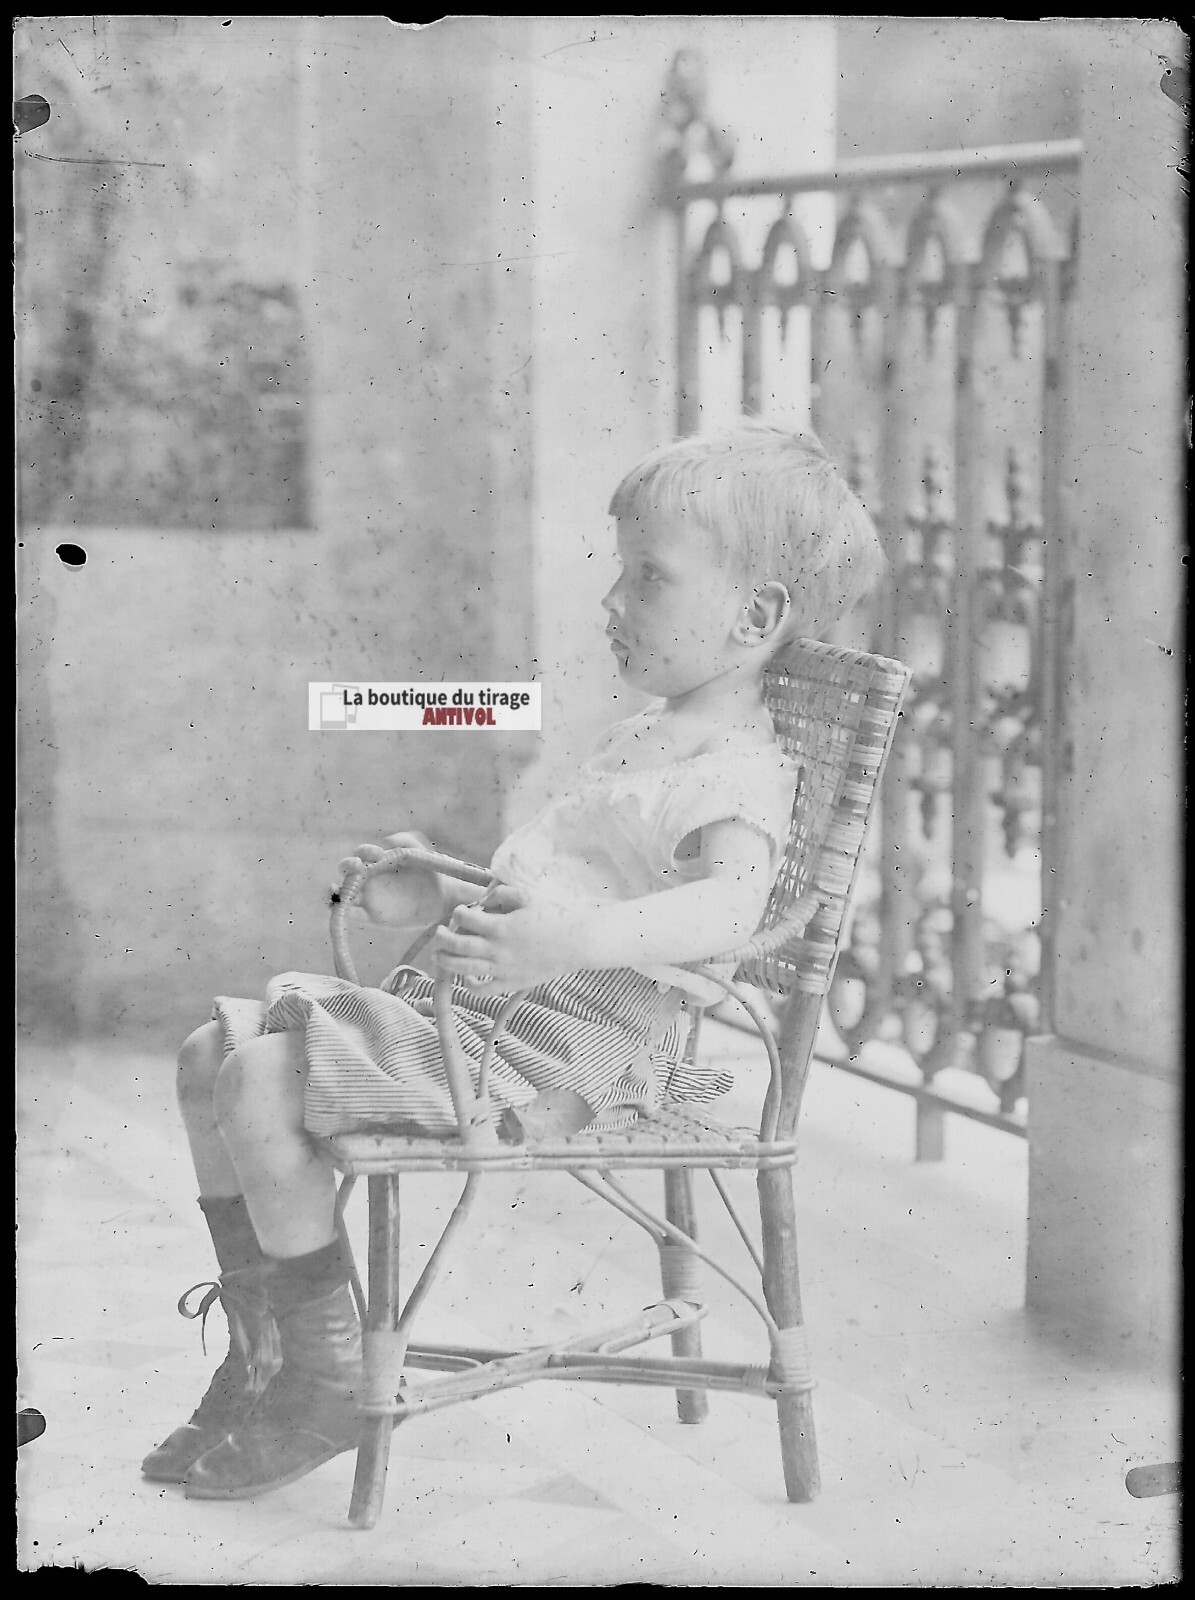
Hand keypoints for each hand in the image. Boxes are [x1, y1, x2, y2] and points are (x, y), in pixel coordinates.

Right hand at [335, 832, 445, 927]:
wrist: (442, 897)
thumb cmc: (430, 871)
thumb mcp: (421, 851)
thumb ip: (406, 840)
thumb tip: (387, 840)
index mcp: (378, 860)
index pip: (363, 853)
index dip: (366, 851)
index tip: (379, 854)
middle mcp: (370, 877)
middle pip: (347, 869)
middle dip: (347, 865)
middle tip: (358, 865)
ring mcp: (369, 897)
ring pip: (344, 892)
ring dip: (336, 890)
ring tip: (335, 889)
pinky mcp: (372, 916)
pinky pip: (352, 914)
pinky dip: (341, 911)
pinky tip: (338, 906)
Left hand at [432, 886, 582, 993]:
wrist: (576, 942)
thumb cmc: (553, 916)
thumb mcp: (526, 897)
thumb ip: (501, 895)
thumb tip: (482, 900)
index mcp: (500, 926)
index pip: (466, 919)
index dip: (458, 914)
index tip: (460, 912)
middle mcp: (497, 950)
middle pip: (458, 945)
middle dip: (443, 938)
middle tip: (440, 933)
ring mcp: (502, 970)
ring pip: (463, 969)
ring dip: (446, 962)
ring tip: (438, 957)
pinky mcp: (510, 984)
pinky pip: (483, 990)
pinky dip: (469, 985)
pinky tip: (467, 976)